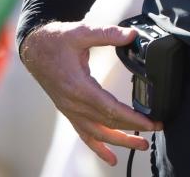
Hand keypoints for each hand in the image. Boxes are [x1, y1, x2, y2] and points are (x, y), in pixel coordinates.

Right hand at [20, 21, 160, 165]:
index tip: (150, 123)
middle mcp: (73, 104)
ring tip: (141, 146)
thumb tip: (132, 36)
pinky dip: (99, 148)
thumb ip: (108, 34)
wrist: (34, 49)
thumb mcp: (82, 32)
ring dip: (120, 142)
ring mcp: (70, 110)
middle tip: (155, 130)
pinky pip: (85, 134)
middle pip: (107, 124)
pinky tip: (112, 158)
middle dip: (133, 130)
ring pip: (98, 133)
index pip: (110, 109)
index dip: (132, 119)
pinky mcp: (69, 111)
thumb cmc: (57, 40)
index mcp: (78, 87)